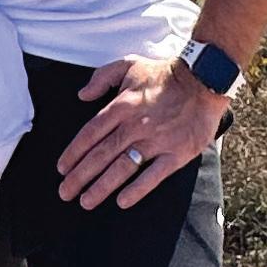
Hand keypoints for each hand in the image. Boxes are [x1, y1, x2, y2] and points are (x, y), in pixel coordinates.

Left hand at [57, 56, 226, 209]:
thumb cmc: (164, 74)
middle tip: (65, 193)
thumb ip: (101, 78)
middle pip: (101, 155)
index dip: (73, 153)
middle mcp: (135, 126)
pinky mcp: (176, 153)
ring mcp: (156, 141)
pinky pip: (154, 175)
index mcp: (121, 105)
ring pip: (122, 168)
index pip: (90, 134)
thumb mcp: (128, 65)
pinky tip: (122, 201)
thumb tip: (81, 95)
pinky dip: (137, 190)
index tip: (62, 169)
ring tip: (86, 202)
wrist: (204, 79)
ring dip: (102, 187)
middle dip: (80, 177)